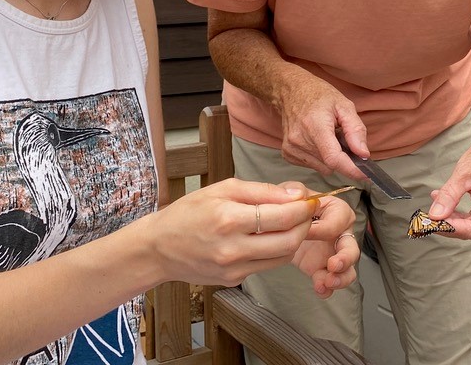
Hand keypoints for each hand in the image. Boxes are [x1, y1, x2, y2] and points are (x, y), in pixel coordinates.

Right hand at [148, 178, 318, 286]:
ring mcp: (233, 269)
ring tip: (293, 223)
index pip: (283, 216)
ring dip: (296, 239)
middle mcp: (232, 248)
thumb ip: (262, 191)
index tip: (311, 199)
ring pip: (282, 257)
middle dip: (306, 225)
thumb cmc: (189, 212)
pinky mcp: (233, 280)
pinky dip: (277, 250)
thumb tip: (295, 195)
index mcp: (229, 219)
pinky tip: (272, 236)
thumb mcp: (223, 189)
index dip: (304, 208)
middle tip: (308, 212)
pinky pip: (267, 265)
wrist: (159, 247)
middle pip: (289, 241)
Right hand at [276, 70, 368, 182]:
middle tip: (344, 140)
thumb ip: (355, 130)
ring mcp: (291, 149)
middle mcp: (300, 140)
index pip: (334, 158)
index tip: (366, 174)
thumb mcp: (344, 105)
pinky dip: (320, 158)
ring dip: (331, 158)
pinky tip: (317, 141)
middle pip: (330, 165)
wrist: (290, 91)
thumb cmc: (318, 95)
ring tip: (328, 138)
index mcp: (315, 126)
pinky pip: (312, 166)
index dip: (351, 169)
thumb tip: (364, 154)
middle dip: (343, 158)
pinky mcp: (287, 154)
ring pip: (322, 168)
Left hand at [288, 186, 359, 297]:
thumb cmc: (293, 205)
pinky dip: (327, 288)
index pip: (335, 221)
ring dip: (341, 277)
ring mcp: (334, 253)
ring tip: (327, 281)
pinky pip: (331, 281)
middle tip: (333, 264)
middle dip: (345, 258)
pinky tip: (320, 290)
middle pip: (351, 247)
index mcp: (337, 211)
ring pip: (348, 268)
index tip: (303, 233)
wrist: (281, 225)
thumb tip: (299, 196)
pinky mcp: (323, 268)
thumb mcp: (292, 192)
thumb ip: (295, 189)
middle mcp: (341, 233)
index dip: (320, 230)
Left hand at [426, 137, 470, 239]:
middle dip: (449, 222)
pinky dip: (456, 214)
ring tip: (436, 204)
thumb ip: (449, 196)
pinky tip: (445, 205)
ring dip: (451, 218)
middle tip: (429, 217)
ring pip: (469, 226)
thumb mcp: (463, 175)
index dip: (451, 228)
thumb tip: (436, 215)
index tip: (433, 224)